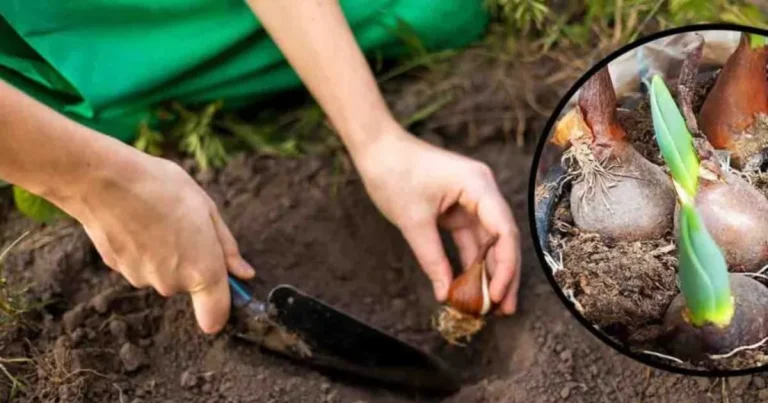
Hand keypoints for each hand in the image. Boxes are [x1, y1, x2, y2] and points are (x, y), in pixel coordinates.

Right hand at [54, 149, 254, 333]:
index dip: (222, 310)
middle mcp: (173, 284)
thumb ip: (227, 248)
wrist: (105, 180)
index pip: (215, 317)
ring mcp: (143, 279)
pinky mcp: (119, 271)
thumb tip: (243, 274)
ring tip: (157, 218)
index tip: (223, 291)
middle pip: (189, 284)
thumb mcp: (207, 209)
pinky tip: (136, 221)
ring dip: (165, 253)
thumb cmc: (162, 188)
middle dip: (191, 261)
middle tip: (184, 225)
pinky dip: (141, 248)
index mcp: (202, 271)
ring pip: (163, 272)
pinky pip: (140, 264)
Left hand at [352, 123, 520, 313]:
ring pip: (487, 242)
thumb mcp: (413, 221)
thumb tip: (445, 293)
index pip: (504, 230)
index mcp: (478, 185)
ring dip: (488, 272)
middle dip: (503, 274)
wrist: (376, 149)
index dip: (506, 265)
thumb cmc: (394, 174)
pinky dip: (470, 261)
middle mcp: (482, 191)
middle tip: (505, 309)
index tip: (499, 295)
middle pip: (502, 238)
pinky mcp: (458, 207)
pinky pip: (470, 239)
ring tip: (491, 306)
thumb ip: (432, 258)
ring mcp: (471, 199)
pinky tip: (471, 286)